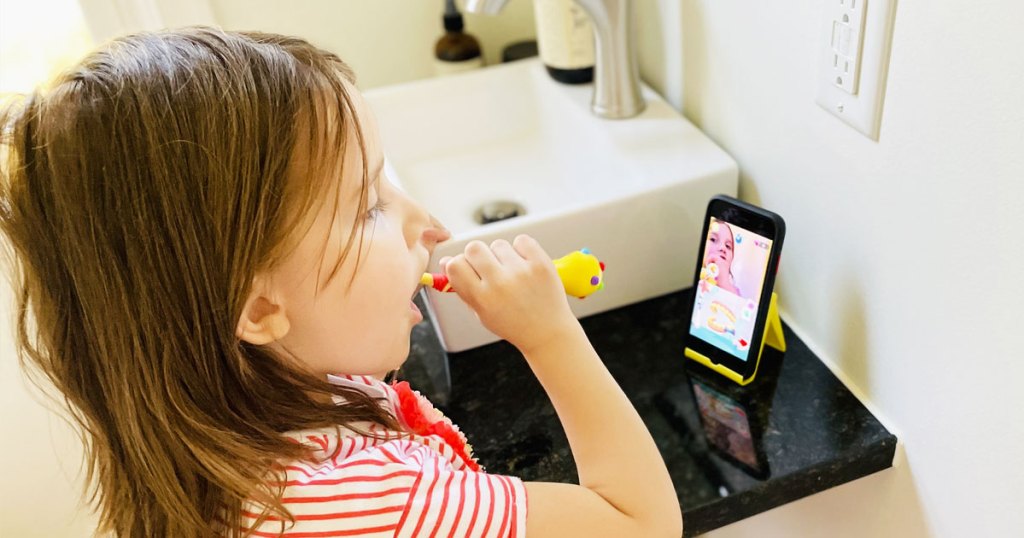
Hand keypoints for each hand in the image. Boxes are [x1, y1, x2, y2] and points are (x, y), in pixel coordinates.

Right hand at [443, 235, 578, 353]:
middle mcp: (500, 284)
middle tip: (489, 268)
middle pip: (474, 247)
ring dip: (501, 255)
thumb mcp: (481, 314)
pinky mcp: (540, 263)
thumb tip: (446, 262)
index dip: (458, 264)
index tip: (467, 269)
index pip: (455, 265)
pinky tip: (524, 265)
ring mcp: (521, 272)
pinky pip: (521, 240)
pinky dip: (521, 249)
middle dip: (477, 255)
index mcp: (482, 299)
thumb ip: (462, 288)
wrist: (548, 333)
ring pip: (498, 244)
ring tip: (511, 272)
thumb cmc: (513, 324)